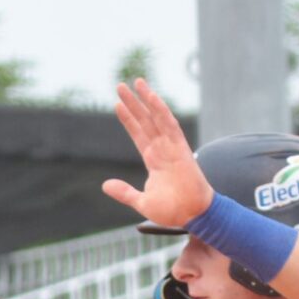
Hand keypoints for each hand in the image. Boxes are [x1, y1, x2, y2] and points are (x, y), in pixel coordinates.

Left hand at [101, 80, 214, 229]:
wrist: (193, 216)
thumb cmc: (173, 212)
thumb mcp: (142, 202)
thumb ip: (124, 192)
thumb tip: (105, 185)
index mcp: (154, 160)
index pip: (138, 134)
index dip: (128, 119)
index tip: (117, 104)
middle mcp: (162, 149)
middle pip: (145, 120)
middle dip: (133, 103)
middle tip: (120, 86)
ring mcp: (171, 146)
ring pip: (156, 117)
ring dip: (146, 99)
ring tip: (135, 82)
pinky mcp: (181, 147)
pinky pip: (169, 124)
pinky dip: (160, 109)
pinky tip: (151, 96)